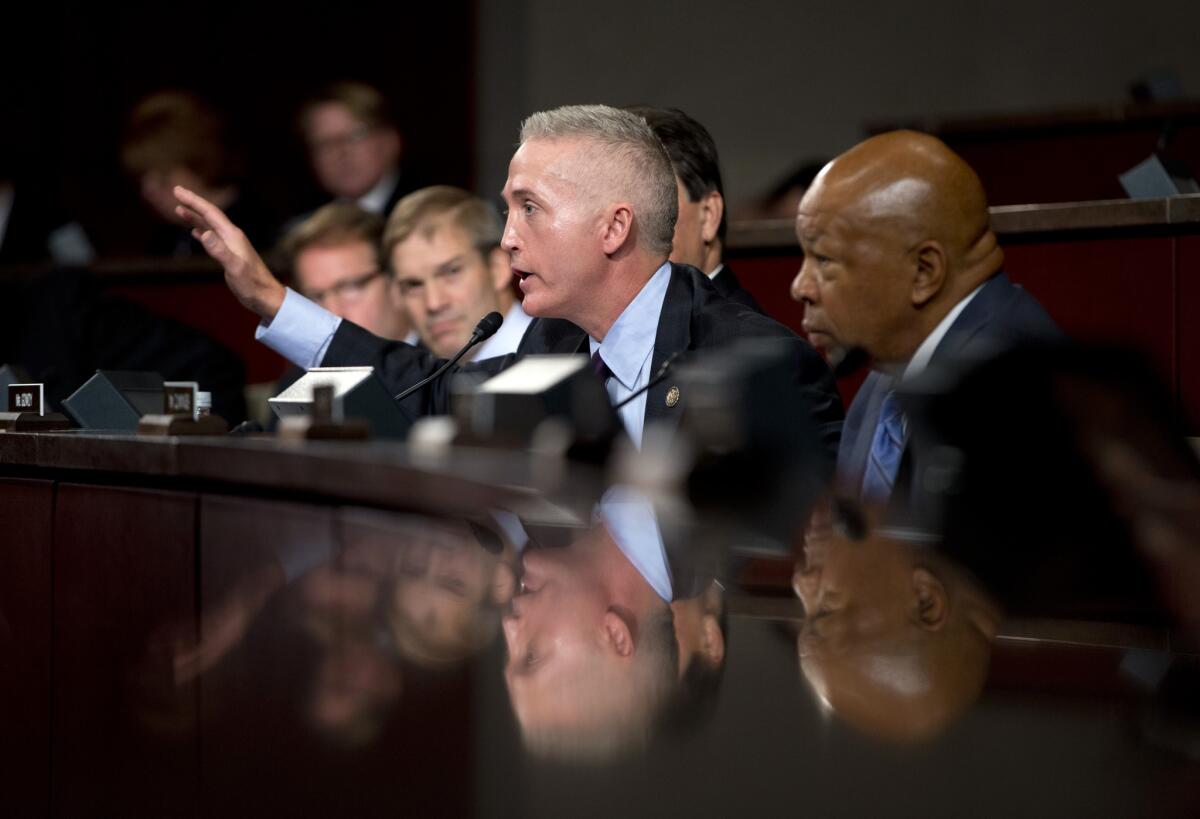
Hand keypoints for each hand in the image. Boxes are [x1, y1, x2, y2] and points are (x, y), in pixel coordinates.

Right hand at [173, 185, 285, 319]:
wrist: (266, 297)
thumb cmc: (252, 285)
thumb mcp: (234, 268)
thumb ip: (220, 251)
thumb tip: (204, 233)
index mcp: (232, 236)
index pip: (210, 213)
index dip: (193, 201)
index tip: (177, 191)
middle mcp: (232, 237)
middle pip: (209, 215)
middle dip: (192, 203)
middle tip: (176, 191)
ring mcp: (231, 246)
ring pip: (209, 226)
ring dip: (194, 216)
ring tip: (179, 209)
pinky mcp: (229, 255)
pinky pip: (213, 238)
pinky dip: (201, 232)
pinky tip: (195, 232)